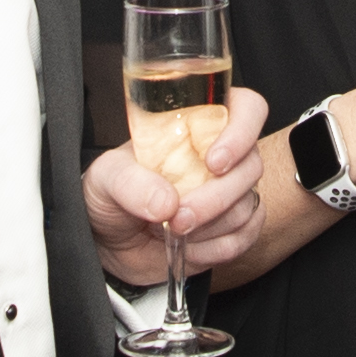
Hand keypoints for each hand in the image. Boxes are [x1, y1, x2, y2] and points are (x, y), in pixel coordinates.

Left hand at [87, 87, 270, 289]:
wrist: (110, 244)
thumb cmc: (109, 197)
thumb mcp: (105, 178)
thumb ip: (130, 183)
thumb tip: (166, 202)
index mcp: (196, 125)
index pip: (246, 108)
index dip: (241, 131)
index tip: (214, 162)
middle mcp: (221, 154)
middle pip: (251, 165)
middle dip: (216, 198)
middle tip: (179, 217)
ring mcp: (233, 191)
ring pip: (248, 204)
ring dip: (210, 226)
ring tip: (174, 231)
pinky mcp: (236, 226)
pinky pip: (246, 235)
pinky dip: (215, 248)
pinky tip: (188, 247)